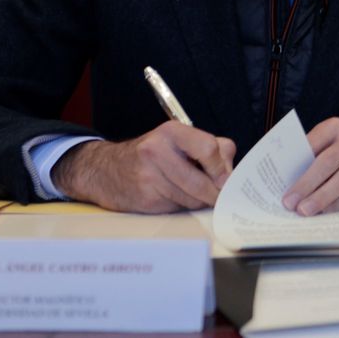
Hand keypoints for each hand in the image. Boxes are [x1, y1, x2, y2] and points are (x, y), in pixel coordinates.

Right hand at [52, 122, 234, 212]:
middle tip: (220, 196)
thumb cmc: (152, 156)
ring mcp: (148, 176)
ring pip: (192, 198)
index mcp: (171, 132)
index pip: (209, 148)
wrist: (106, 170)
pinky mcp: (144, 197)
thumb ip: (212, 149)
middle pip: (202, 181)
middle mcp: (157, 151)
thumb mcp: (180, 141)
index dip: (222, 168)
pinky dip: (183, 206)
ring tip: (198, 195)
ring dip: (200, 201)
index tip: (227, 179)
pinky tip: (176, 198)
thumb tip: (231, 172)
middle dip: (215, 193)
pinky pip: (177, 207)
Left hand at [282, 118, 338, 215]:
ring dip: (323, 196)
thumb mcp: (328, 151)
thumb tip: (286, 186)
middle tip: (290, 203)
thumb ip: (310, 161)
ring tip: (305, 211)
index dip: (295, 162)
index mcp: (336, 127)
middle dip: (307, 183)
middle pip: (329, 160)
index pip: (313, 142)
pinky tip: (326, 211)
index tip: (279, 183)